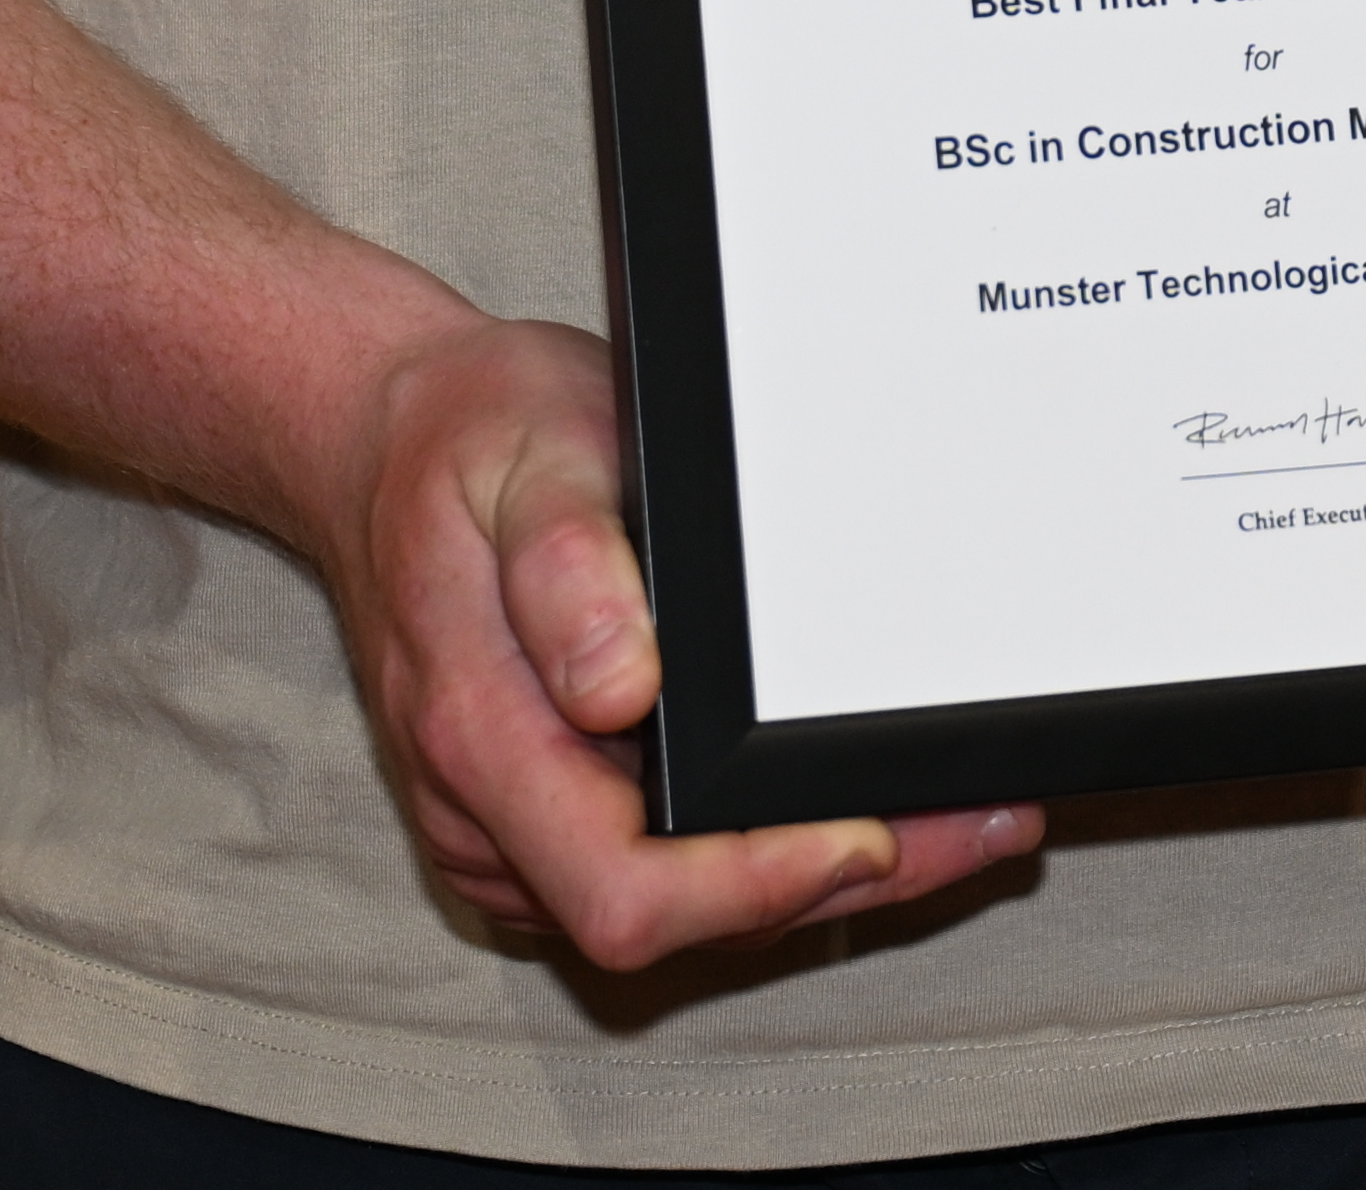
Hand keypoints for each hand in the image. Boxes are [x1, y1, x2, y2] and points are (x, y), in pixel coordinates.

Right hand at [321, 308, 1044, 973]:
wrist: (385, 445)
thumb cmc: (468, 443)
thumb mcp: (524, 454)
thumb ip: (566, 568)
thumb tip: (617, 685)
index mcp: (479, 733)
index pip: (621, 892)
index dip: (753, 887)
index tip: (864, 836)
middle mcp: (487, 810)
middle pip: (672, 921)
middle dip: (833, 885)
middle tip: (979, 821)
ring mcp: (511, 829)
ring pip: (677, 912)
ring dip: (815, 877)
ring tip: (956, 814)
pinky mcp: (542, 821)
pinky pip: (661, 874)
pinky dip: (765, 853)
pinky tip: (854, 803)